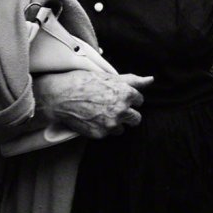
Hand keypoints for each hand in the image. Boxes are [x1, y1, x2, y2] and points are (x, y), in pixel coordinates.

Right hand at [34, 71, 152, 139]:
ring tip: (101, 113)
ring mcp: (111, 124)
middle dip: (128, 114)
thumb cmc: (85, 82)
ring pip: (122, 128)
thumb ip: (133, 81)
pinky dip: (103, 128)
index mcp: (126, 94)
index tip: (118, 96)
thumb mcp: (110, 77)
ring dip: (116, 123)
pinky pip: (108, 133)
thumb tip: (151, 80)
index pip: (139, 100)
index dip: (129, 98)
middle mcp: (122, 110)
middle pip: (136, 119)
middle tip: (113, 108)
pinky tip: (93, 118)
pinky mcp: (100, 134)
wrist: (61, 96)